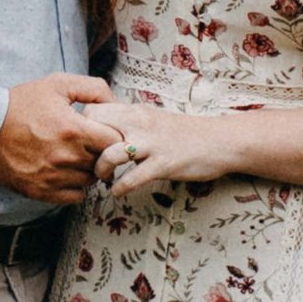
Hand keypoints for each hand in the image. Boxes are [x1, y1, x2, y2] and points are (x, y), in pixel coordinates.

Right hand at [0, 74, 119, 204]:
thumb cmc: (22, 103)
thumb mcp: (58, 84)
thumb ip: (93, 89)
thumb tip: (116, 103)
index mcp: (73, 130)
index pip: (114, 143)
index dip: (112, 136)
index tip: (102, 132)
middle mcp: (65, 157)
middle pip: (103, 162)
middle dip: (100, 152)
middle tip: (89, 144)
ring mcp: (53, 177)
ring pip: (90, 181)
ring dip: (87, 170)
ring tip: (74, 156)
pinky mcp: (41, 191)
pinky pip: (74, 196)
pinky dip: (75, 186)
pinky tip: (66, 172)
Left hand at [93, 105, 243, 192]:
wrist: (220, 141)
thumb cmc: (185, 133)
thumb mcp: (153, 119)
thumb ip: (129, 123)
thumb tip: (103, 129)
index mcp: (136, 111)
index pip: (94, 109)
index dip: (82, 125)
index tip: (82, 141)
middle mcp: (140, 123)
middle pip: (95, 125)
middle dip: (84, 145)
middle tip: (84, 161)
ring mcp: (152, 144)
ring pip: (110, 153)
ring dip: (99, 169)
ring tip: (100, 178)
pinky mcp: (164, 164)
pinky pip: (132, 178)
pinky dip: (119, 188)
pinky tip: (117, 192)